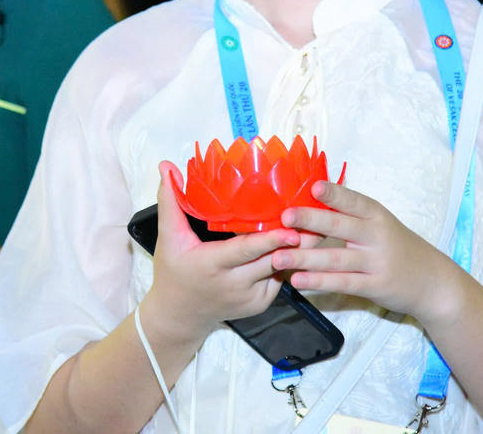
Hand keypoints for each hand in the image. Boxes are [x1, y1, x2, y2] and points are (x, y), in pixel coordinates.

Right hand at [145, 161, 300, 345]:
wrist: (180, 315)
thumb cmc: (173, 271)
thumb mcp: (168, 237)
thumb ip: (170, 201)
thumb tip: (165, 166)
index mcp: (212, 265)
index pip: (245, 251)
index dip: (269, 241)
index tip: (291, 229)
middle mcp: (234, 284)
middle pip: (271, 260)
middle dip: (295, 241)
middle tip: (317, 218)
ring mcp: (250, 297)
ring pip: (280, 269)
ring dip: (298, 250)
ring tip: (317, 226)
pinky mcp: (260, 304)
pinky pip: (278, 278)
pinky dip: (288, 261)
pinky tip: (301, 244)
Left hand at [271, 180, 461, 323]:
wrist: (433, 282)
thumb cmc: (397, 247)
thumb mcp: (380, 224)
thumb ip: (350, 216)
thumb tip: (309, 201)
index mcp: (376, 215)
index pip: (353, 201)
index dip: (335, 193)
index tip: (313, 186)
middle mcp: (376, 236)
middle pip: (340, 226)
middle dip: (311, 220)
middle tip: (284, 217)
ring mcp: (376, 262)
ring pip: (336, 258)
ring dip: (305, 258)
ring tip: (278, 258)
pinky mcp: (375, 286)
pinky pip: (343, 283)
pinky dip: (319, 282)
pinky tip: (298, 281)